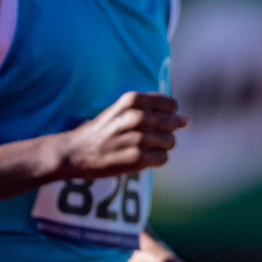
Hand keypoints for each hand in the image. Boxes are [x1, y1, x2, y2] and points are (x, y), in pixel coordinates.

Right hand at [57, 92, 187, 178]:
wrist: (74, 152)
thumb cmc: (102, 132)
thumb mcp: (123, 112)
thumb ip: (155, 113)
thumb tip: (186, 121)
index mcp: (133, 99)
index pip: (171, 104)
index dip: (166, 115)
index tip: (151, 123)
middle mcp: (136, 116)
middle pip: (172, 124)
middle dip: (164, 133)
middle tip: (143, 139)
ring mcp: (137, 137)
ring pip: (170, 143)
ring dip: (159, 148)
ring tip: (139, 149)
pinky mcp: (137, 158)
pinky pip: (163, 159)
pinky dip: (154, 161)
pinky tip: (139, 159)